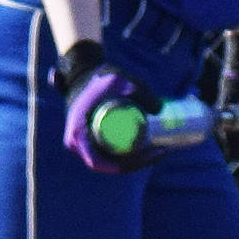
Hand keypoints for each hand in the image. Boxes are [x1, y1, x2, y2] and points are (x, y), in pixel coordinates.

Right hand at [54, 39, 162, 174]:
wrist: (83, 74)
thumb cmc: (99, 77)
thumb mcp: (119, 80)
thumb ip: (140, 89)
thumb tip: (159, 110)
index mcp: (77, 136)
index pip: (102, 163)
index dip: (129, 164)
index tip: (151, 153)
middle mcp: (76, 145)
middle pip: (110, 165)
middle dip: (138, 163)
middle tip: (161, 150)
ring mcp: (82, 145)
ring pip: (111, 162)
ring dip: (135, 162)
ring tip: (159, 150)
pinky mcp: (90, 141)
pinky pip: (109, 156)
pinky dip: (127, 159)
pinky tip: (147, 154)